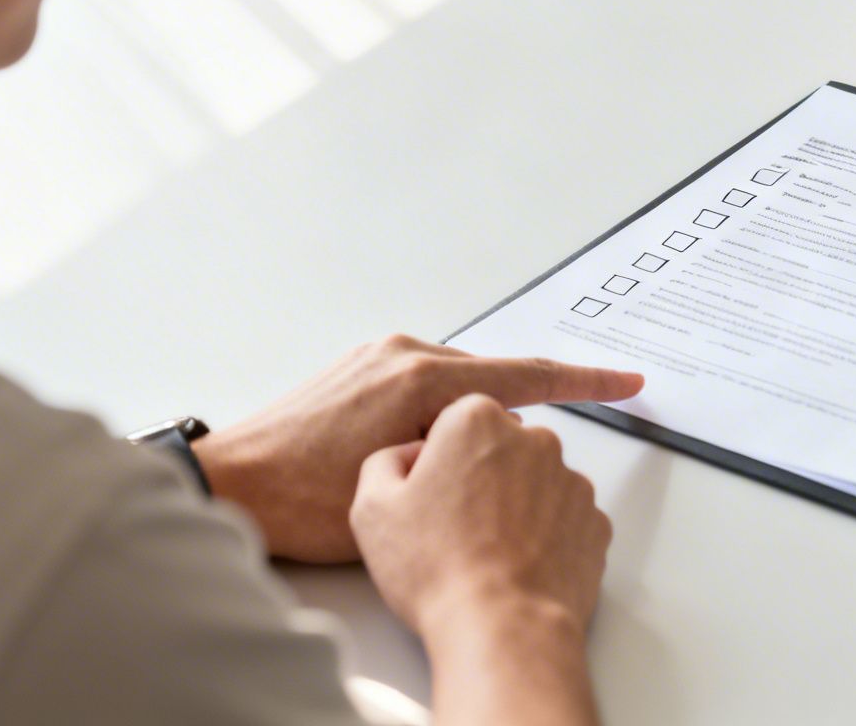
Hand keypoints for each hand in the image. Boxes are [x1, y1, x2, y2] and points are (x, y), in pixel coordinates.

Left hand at [193, 336, 641, 562]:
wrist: (229, 484)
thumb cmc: (302, 501)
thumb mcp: (403, 493)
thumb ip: (461, 460)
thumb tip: (494, 447)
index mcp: (421, 380)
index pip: (527, 376)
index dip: (585, 382)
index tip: (626, 382)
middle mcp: (403, 354)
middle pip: (493, 377)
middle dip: (517, 414)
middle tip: (524, 457)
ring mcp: (378, 355)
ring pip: (457, 382)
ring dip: (472, 418)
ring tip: (458, 468)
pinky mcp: (359, 365)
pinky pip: (424, 381)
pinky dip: (440, 409)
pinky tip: (424, 449)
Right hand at [354, 397, 610, 725]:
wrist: (502, 628)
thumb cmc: (439, 569)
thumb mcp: (372, 509)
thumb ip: (384, 461)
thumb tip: (403, 457)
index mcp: (477, 422)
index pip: (455, 420)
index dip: (437, 458)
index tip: (428, 493)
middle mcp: (534, 440)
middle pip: (500, 447)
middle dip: (480, 477)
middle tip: (453, 528)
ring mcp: (571, 480)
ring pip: (536, 482)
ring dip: (515, 506)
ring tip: (486, 554)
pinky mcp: (594, 521)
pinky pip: (564, 519)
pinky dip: (545, 536)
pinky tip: (518, 565)